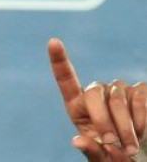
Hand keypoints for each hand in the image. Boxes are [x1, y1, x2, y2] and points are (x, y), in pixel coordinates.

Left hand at [48, 38, 146, 161]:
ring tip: (130, 147)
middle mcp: (96, 93)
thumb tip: (77, 141)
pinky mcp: (140, 91)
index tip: (53, 41)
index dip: (59, 60)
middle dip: (103, 121)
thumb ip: (92, 151)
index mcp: (78, 107)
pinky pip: (140, 97)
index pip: (66, 79)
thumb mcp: (101, 159)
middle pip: (94, 92)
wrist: (140, 157)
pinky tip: (143, 133)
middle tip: (113, 144)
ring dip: (126, 127)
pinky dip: (142, 119)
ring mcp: (118, 90)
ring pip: (118, 98)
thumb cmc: (115, 157)